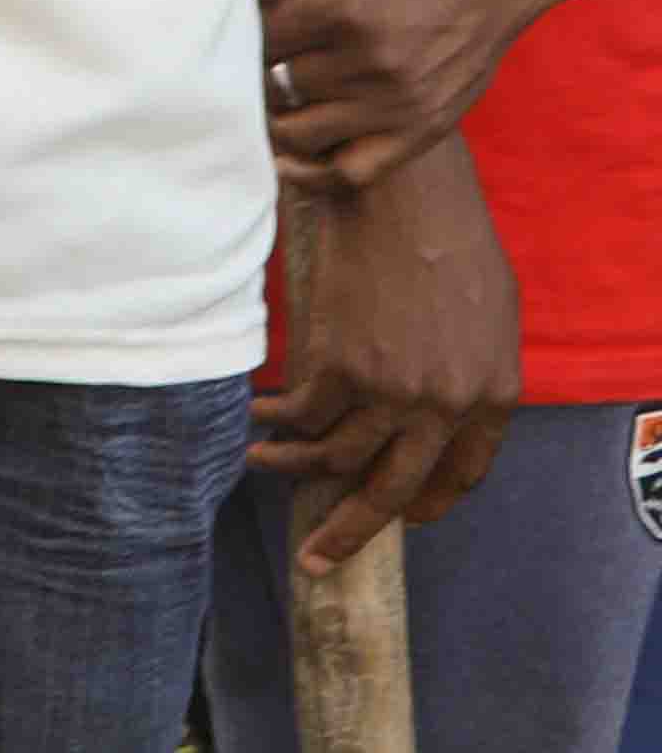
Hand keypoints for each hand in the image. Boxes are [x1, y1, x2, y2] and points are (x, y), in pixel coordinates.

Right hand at [256, 137, 516, 573]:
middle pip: (394, 491)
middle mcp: (447, 406)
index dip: (425, 503)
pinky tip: (257, 414)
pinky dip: (275, 420)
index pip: (461, 476)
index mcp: (494, 396)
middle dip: (350, 532)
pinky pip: (302, 413)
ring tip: (260, 460)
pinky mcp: (342, 364)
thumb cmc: (450, 237)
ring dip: (292, 466)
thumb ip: (469, 368)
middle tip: (316, 558)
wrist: (407, 194)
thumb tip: (437, 402)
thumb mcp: (491, 314)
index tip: (398, 521)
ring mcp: (394, 389)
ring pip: (336, 457)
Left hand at [259, 0, 566, 196]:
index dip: (230, 39)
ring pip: (302, 134)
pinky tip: (290, 152)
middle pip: (274, 89)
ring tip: (266, 92)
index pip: (252, 46)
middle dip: (251, 74)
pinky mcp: (425, 129)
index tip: (223, 30)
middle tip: (238, 60)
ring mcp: (402, 104)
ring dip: (276, 117)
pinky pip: (353, 173)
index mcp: (342, 10)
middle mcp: (373, 65)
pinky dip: (315, 171)